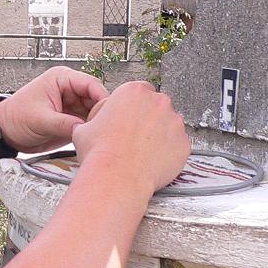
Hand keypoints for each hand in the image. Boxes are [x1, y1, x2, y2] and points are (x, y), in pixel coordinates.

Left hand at [0, 67, 108, 154]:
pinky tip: (94, 140)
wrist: (4, 132)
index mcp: (62, 79)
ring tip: (101, 136)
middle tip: (106, 129)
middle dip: (102, 113)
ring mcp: (72, 105)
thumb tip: (86, 130)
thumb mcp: (41, 120)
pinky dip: (92, 131)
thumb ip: (64, 124)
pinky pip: (88, 124)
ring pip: (95, 113)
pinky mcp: (71, 120)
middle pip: (97, 99)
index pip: (91, 85)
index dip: (102, 99)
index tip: (109, 114)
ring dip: (98, 124)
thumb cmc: (16, 117)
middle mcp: (70, 90)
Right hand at [70, 81, 189, 193]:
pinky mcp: (184, 143)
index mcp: (133, 92)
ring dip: (159, 134)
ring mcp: (174, 122)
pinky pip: (177, 145)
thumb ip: (96, 118)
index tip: (128, 118)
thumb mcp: (84, 128)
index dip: (132, 106)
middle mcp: (158, 102)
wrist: (116, 177)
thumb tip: (96, 120)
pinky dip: (168, 151)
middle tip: (133, 136)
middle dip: (147, 119)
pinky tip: (152, 160)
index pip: (138, 91)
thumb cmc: (101, 152)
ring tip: (142, 151)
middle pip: (156, 106)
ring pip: (169, 125)